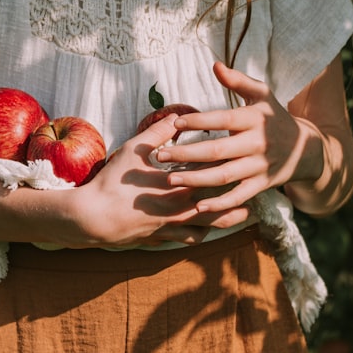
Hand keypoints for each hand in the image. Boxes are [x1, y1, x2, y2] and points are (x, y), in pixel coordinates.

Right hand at [61, 113, 248, 247]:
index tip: (245, 153)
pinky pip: (189, 239)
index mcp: (178, 183)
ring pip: (210, 224)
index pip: (212, 171)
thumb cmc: (113, 182)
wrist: (95, 218)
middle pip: (221, 200)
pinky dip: (200, 234)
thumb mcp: (134, 150)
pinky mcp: (162, 237)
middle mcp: (182, 207)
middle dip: (240, 193)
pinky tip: (205, 231)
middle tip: (257, 184)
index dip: (229, 162)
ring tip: (243, 213)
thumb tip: (177, 114)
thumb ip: (158, 131)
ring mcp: (174, 225)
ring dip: (228, 218)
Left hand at [151, 62, 321, 213]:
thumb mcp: (262, 95)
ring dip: (196, 180)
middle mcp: (257, 144)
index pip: (223, 119)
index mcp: (254, 120)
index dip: (199, 121)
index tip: (175, 123)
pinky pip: (238, 197)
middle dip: (186, 154)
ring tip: (170, 179)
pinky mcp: (261, 185)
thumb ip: (238, 81)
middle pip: (217, 151)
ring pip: (223, 176)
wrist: (304, 148)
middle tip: (160, 155)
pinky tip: (197, 207)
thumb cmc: (274, 117)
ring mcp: (259, 167)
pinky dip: (220, 204)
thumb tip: (215, 65)